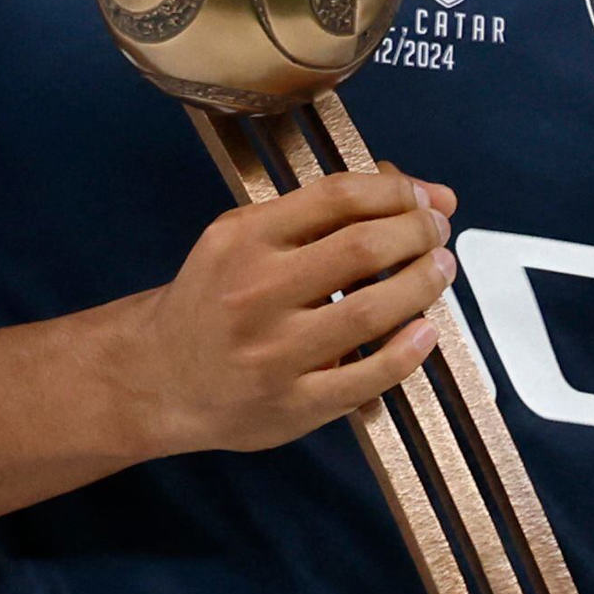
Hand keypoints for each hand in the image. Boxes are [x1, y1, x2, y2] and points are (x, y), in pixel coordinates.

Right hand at [105, 173, 455, 456]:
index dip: (397, 192)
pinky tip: (425, 331)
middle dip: (418, 232)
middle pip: (363, 248)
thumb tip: (417, 189)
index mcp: (243, 240)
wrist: (155, 379)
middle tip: (437, 232)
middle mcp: (254, 293)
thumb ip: (322, 212)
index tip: (423, 198)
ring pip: (372, 311)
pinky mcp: (292, 404)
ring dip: (423, 283)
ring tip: (439, 269)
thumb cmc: (214, 301)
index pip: (337, 197)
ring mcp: (273, 353)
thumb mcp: (245, 240)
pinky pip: (367, 376)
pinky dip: (409, 351)